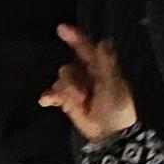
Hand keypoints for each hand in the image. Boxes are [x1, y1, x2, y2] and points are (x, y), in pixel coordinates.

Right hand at [42, 22, 135, 138]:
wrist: (110, 135)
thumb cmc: (117, 108)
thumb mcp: (114, 85)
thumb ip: (107, 63)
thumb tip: (104, 41)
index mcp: (99, 68)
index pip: (85, 48)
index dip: (74, 37)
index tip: (61, 28)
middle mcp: (85, 74)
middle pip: (68, 67)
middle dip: (71, 80)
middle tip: (83, 94)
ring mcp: (75, 88)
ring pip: (60, 80)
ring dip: (65, 91)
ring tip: (77, 102)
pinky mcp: (66, 101)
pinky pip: (52, 93)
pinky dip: (49, 96)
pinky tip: (46, 101)